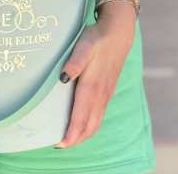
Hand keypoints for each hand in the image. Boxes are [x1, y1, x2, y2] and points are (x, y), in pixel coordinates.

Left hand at [55, 1, 136, 147]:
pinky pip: (100, 113)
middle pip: (89, 125)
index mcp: (92, 87)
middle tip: (60, 145)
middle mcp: (100, 94)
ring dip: (84, 133)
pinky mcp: (108, 89)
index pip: (81, 117)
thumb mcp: (84, 46)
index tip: (59, 144)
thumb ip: (74, 63)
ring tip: (70, 139)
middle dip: (76, 138)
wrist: (118, 32)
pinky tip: (85, 122)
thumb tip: (63, 79)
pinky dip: (91, 124)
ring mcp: (106, 93)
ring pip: (96, 121)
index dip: (71, 133)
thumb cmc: (98, 38)